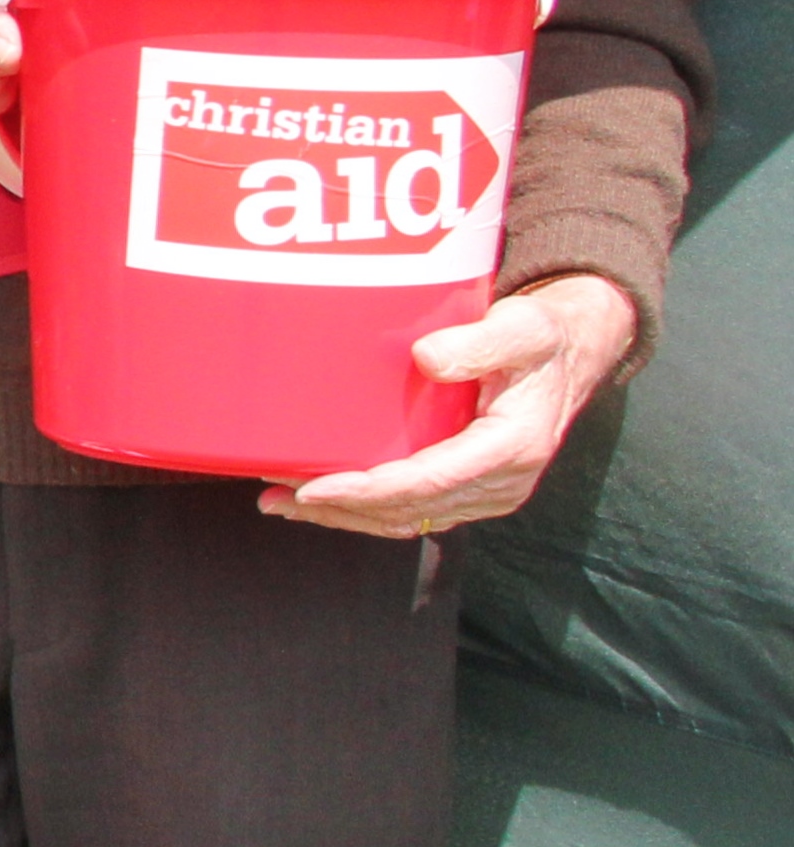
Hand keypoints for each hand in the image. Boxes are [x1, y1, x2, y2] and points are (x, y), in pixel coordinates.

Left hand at [265, 273, 638, 536]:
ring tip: (281, 501)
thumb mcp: (523, 327)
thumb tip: (429, 358)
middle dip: (340, 508)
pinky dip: (365, 508)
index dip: (367, 491)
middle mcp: (502, 482)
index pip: (427, 482)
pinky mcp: (471, 488)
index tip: (314, 487)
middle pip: (408, 511)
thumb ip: (480, 341)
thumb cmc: (543, 335)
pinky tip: (321, 496)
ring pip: (406, 519)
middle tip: (275, 494)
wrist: (572, 350)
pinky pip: (413, 510)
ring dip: (344, 515)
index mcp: (512, 448)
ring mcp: (487, 491)